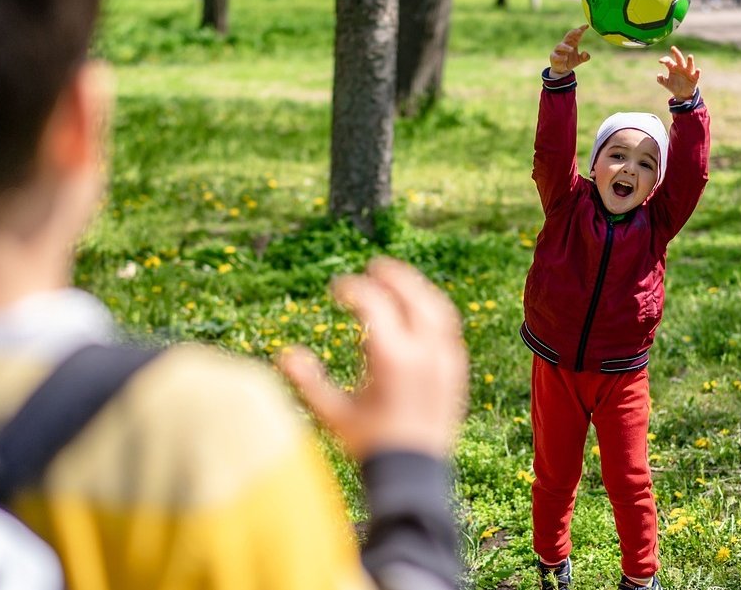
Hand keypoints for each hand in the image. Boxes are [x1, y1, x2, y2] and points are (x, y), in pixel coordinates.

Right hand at [279, 258, 468, 460]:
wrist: (415, 474)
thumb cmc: (371, 445)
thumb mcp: (333, 414)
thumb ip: (308, 382)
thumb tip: (284, 353)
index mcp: (392, 358)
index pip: (374, 303)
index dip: (352, 289)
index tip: (336, 289)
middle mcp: (424, 352)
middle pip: (412, 295)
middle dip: (391, 276)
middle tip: (373, 267)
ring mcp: (446, 360)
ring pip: (437, 308)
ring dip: (416, 288)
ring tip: (398, 281)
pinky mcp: (456, 370)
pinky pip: (448, 328)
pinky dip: (432, 310)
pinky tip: (419, 311)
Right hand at [549, 25, 590, 77]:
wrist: (561, 70)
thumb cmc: (570, 61)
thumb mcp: (579, 60)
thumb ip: (584, 57)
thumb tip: (586, 53)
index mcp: (572, 43)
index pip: (576, 35)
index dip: (581, 29)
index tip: (586, 26)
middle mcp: (565, 44)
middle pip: (568, 36)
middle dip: (573, 32)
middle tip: (579, 31)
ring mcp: (558, 50)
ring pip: (561, 45)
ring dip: (566, 47)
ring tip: (572, 49)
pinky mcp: (553, 56)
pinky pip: (556, 56)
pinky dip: (560, 57)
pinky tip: (565, 58)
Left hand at [656, 46, 701, 101]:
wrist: (682, 94)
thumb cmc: (674, 86)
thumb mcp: (666, 84)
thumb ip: (661, 80)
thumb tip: (659, 75)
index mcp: (673, 67)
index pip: (668, 61)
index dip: (665, 60)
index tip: (660, 61)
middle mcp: (681, 67)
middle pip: (679, 59)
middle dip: (676, 54)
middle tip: (673, 48)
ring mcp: (688, 72)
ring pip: (689, 65)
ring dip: (690, 61)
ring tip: (690, 56)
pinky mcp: (694, 77)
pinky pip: (696, 74)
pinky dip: (697, 72)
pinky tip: (698, 70)